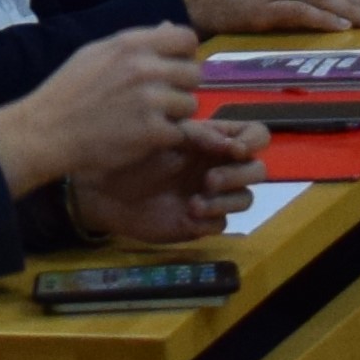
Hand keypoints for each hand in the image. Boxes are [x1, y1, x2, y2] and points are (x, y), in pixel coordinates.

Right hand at [0, 23, 211, 191]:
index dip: (184, 54)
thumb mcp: (96, 53)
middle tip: (160, 99)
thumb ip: (136, 43)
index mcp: (131, 44)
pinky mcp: (153, 132)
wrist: (47, 131)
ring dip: (174, 114)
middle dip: (180, 87)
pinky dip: (164, 138)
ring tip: (148, 119)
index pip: (186, 38)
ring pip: (190, 104)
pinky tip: (142, 137)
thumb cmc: (68, 90)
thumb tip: (169, 27)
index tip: (172, 67)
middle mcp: (145, 68)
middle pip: (194, 73)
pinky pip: (179, 132)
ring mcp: (151, 101)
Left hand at [63, 126, 265, 248]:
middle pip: (258, 170)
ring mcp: (212, 196)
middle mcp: (218, 166)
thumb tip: (227, 143)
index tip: (233, 149)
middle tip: (209, 179)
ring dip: (227, 200)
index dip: (252, 141)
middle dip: (239, 174)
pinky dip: (212, 219)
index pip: (254, 135)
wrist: (101, 186)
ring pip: (246, 198)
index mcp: (213, 140)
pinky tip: (189, 214)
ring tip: (196, 202)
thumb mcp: (163, 135)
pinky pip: (223, 223)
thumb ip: (196, 135)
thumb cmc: (130, 152)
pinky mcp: (200, 222)